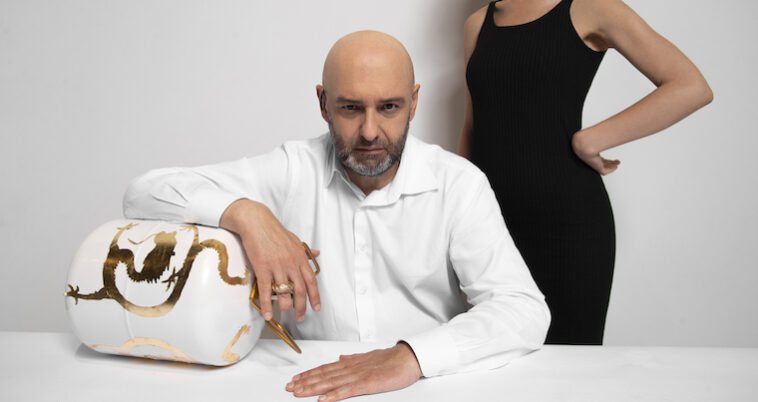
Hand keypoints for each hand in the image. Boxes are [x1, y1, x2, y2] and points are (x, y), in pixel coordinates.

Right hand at [220, 199, 320, 321]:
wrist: (256, 222)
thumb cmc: (274, 231)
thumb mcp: (295, 240)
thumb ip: (306, 251)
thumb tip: (317, 254)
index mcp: (300, 258)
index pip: (311, 281)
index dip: (315, 297)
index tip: (316, 307)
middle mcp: (291, 263)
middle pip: (300, 291)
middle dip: (301, 307)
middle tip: (300, 317)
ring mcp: (277, 266)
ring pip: (284, 292)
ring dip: (285, 306)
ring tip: (284, 312)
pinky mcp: (262, 268)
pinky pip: (266, 290)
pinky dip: (267, 305)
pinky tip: (267, 314)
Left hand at [285, 343, 422, 400]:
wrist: (407, 358)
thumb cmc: (390, 359)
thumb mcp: (368, 357)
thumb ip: (353, 358)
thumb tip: (341, 357)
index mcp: (350, 363)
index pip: (325, 369)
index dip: (309, 374)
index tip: (296, 378)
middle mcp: (350, 368)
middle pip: (323, 375)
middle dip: (305, 381)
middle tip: (289, 386)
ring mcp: (357, 376)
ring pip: (330, 382)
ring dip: (312, 387)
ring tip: (298, 392)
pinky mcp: (366, 384)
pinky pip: (346, 391)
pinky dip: (333, 395)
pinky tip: (322, 399)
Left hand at [572, 129, 619, 174]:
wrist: (584, 145)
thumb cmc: (586, 139)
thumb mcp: (593, 135)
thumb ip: (598, 132)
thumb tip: (602, 126)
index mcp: (589, 152)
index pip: (597, 157)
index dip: (603, 157)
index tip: (609, 156)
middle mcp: (591, 159)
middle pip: (601, 162)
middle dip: (609, 162)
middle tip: (616, 161)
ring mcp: (594, 164)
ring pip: (603, 167)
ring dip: (611, 165)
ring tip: (617, 163)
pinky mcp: (597, 168)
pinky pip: (605, 171)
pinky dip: (611, 170)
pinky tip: (615, 167)